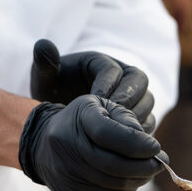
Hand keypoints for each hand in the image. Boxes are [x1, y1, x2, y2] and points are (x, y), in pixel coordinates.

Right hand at [18, 95, 167, 190]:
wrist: (43, 143)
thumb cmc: (82, 121)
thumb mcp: (103, 107)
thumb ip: (127, 122)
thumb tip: (153, 150)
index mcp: (78, 119)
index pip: (108, 134)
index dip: (136, 143)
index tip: (156, 147)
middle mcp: (67, 147)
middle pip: (113, 165)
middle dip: (144, 167)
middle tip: (161, 163)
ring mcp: (66, 174)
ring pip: (113, 185)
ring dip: (138, 180)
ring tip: (148, 171)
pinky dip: (124, 189)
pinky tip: (131, 179)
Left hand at [30, 39, 155, 131]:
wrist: (61, 112)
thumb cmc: (54, 92)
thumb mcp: (45, 79)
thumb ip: (44, 65)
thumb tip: (42, 45)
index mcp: (101, 62)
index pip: (114, 69)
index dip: (107, 86)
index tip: (94, 103)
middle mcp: (123, 75)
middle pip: (139, 81)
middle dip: (129, 101)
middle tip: (113, 120)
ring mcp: (134, 95)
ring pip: (148, 101)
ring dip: (136, 117)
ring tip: (119, 134)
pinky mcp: (139, 114)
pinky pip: (148, 121)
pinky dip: (139, 132)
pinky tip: (124, 146)